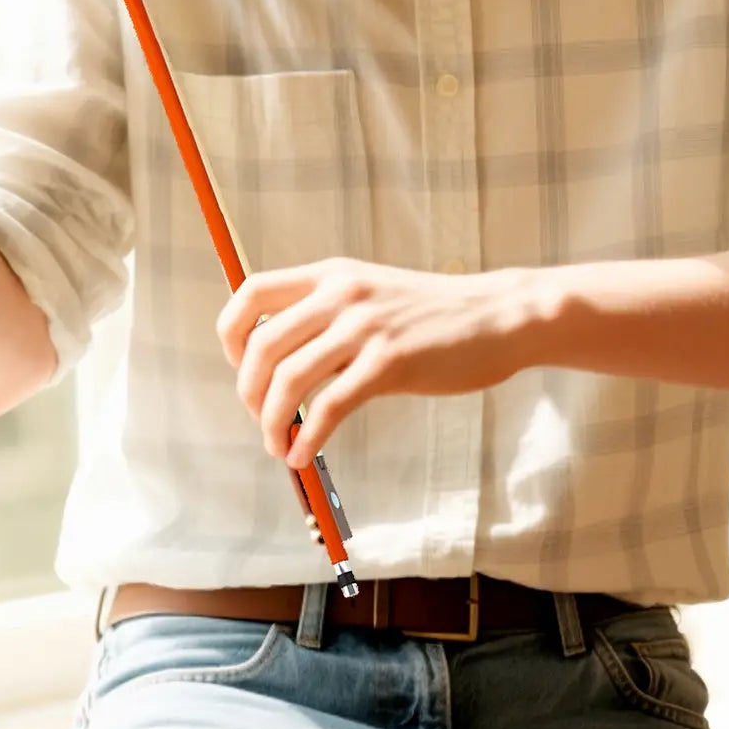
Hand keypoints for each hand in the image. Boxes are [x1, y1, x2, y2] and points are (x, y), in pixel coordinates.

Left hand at [216, 257, 531, 468]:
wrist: (497, 316)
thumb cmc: (432, 315)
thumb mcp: (370, 294)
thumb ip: (327, 314)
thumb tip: (276, 363)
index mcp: (330, 274)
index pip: (251, 292)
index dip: (231, 332)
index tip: (238, 366)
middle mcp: (341, 294)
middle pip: (261, 345)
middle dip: (249, 392)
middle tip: (261, 419)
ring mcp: (365, 328)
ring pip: (288, 379)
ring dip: (272, 422)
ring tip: (278, 445)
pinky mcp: (389, 363)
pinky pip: (328, 407)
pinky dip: (308, 437)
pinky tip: (305, 454)